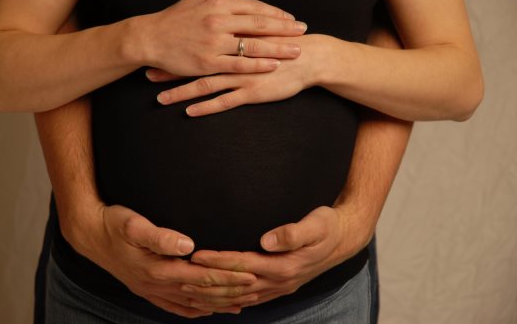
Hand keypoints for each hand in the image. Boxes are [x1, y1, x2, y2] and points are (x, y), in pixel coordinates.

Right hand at [67, 204, 259, 317]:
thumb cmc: (114, 224)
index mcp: (159, 269)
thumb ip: (161, 236)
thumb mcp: (134, 224)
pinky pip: (176, 306)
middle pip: (202, 293)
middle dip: (231, 292)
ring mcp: (152, 290)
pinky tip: (206, 310)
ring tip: (242, 304)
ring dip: (218, 303)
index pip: (203, 276)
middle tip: (258, 290)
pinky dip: (195, 310)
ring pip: (193, 302)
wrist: (89, 235)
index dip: (228, 277)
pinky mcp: (148, 290)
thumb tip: (187, 243)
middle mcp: (158, 284)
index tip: (251, 275)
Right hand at [137, 0, 306, 75]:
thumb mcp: (197, 1)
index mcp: (218, 4)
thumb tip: (238, 2)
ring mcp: (215, 43)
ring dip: (278, 48)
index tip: (291, 19)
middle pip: (260, 24)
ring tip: (296, 51)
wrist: (149, 37)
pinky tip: (273, 65)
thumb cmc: (172, 19)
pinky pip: (240, 64)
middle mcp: (220, 21)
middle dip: (285, 28)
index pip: (255, 8)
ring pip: (254, 45)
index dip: (276, 14)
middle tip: (303, 31)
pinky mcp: (209, 62)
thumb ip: (220, 2)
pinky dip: (259, 64)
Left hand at [146, 34, 327, 115]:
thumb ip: (239, 30)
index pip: (198, 44)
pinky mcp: (252, 92)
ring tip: (160, 98)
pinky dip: (205, 106)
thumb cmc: (284, 44)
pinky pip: (224, 101)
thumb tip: (222, 29)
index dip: (177, 49)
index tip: (157, 53)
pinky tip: (189, 112)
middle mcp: (233, 56)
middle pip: (195, 64)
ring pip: (205, 84)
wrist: (310, 57)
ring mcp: (242, 75)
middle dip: (171, 71)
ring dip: (181, 92)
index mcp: (233, 39)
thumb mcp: (259, 31)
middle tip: (149, 75)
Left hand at [182, 206, 359, 307]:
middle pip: (235, 286)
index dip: (218, 260)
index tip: (196, 255)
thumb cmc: (327, 226)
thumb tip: (267, 240)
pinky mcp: (279, 286)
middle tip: (180, 275)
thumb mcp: (315, 224)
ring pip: (239, 297)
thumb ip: (291, 233)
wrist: (344, 239)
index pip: (242, 264)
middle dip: (207, 282)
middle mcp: (278, 281)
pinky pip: (250, 299)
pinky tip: (218, 302)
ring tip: (189, 291)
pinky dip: (230, 301)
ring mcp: (279, 287)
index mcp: (283, 266)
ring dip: (214, 295)